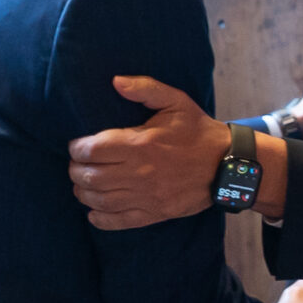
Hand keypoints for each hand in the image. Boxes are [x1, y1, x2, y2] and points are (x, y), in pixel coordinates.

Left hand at [68, 77, 231, 229]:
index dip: (77, 148)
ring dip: (83, 192)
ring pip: (99, 200)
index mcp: (141, 144)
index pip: (93, 150)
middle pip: (90, 176)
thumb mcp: (176, 101)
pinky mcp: (154, 213)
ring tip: (82, 184)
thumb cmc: (198, 131)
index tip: (78, 145)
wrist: (226, 165)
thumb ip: (145, 88)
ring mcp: (146, 196)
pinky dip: (99, 218)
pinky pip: (118, 221)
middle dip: (76, 170)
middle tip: (76, 164)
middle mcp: (140, 172)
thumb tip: (116, 81)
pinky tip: (93, 210)